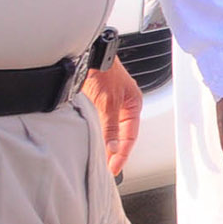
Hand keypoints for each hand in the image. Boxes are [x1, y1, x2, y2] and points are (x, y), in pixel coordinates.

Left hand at [81, 62, 143, 176]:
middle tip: (105, 168)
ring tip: (98, 158)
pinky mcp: (97, 102)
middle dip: (115, 152)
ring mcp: (110, 104)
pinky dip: (97, 134)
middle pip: (121, 135)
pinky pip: (99, 124)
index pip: (130, 136)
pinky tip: (90, 141)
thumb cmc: (104, 71)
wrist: (88, 55)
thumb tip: (113, 149)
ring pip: (110, 130)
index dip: (123, 154)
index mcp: (133, 105)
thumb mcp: (109, 103)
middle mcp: (124, 105)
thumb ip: (111, 127)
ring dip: (105, 143)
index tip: (113, 168)